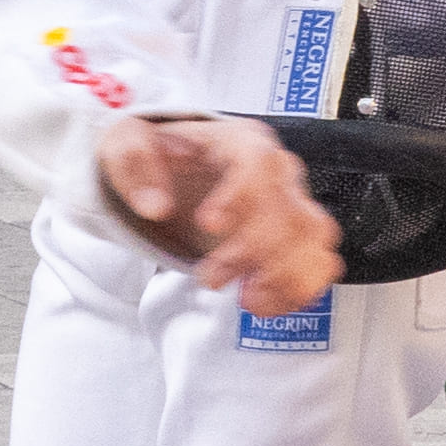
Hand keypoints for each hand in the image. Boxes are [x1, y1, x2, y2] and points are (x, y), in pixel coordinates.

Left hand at [97, 110, 339, 314]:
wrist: (173, 168)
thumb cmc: (158, 153)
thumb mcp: (127, 142)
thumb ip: (134, 162)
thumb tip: (155, 206)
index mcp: (241, 141)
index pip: (259, 163)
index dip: (241, 197)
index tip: (209, 225)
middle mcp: (278, 171)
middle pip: (291, 210)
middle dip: (252, 252)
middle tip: (209, 277)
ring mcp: (292, 204)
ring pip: (315, 238)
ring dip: (285, 275)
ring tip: (245, 297)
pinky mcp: (295, 236)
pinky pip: (318, 264)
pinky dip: (298, 289)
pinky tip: (260, 303)